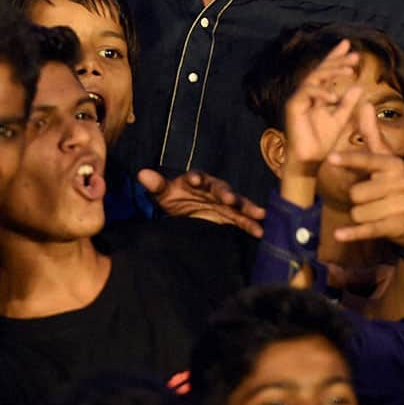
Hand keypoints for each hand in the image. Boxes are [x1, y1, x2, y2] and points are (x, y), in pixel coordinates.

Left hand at [138, 168, 266, 236]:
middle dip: (226, 193)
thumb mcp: (163, 193)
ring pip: (237, 204)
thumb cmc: (174, 197)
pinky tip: (260, 231)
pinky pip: (242, 220)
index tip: (195, 179)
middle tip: (230, 199)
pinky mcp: (230, 216)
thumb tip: (142, 173)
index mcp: (197, 180)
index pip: (197, 177)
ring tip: (259, 214)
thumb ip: (156, 185)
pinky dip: (251, 224)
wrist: (186, 209)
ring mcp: (224, 203)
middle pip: (222, 189)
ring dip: (247, 208)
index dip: (197, 178)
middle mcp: (214, 189)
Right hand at [281, 40, 361, 176]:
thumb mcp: (340, 118)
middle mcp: (306, 93)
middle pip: (321, 70)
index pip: (326, 71)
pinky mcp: (293, 107)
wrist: (310, 160)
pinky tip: (334, 96)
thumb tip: (358, 86)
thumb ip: (348, 103)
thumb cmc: (323, 141)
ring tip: (349, 71)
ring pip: (314, 77)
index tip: (348, 45)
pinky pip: (306, 93)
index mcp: (317, 94)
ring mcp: (298, 99)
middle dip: (337, 60)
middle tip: (355, 55)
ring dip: (332, 72)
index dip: (336, 57)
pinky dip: (321, 92)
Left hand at [327, 103, 403, 250]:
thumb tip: (365, 104)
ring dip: (360, 216)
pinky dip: (352, 233)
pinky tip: (338, 235)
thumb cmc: (397, 186)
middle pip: (356, 192)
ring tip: (376, 212)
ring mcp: (398, 205)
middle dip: (357, 199)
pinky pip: (366, 229)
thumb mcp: (387, 160)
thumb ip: (373, 134)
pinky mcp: (395, 225)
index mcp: (393, 164)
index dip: (348, 161)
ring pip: (357, 211)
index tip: (330, 158)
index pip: (367, 160)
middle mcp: (398, 182)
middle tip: (373, 199)